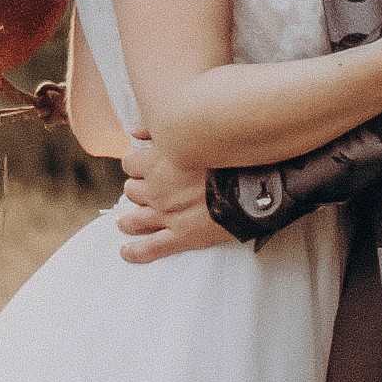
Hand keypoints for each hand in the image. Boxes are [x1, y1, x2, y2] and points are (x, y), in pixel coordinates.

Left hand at [116, 135, 230, 262]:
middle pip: (131, 190)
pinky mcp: (181, 236)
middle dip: (138, 189)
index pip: (130, 163)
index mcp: (157, 162)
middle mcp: (156, 189)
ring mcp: (166, 215)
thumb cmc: (229, 155)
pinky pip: (150, 248)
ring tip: (127, 221)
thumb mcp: (193, 133)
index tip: (143, 165)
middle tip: (147, 190)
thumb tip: (134, 132)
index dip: (136, 164)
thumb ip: (159, 129)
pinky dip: (135, 252)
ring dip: (128, 220)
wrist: (254, 183)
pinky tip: (126, 252)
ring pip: (133, 219)